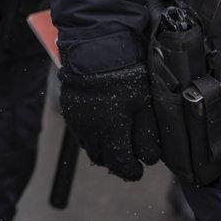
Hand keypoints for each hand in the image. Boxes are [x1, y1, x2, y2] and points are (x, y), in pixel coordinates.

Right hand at [58, 63, 160, 182]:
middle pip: (103, 160)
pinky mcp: (69, 109)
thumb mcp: (145, 105)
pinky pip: (80, 131)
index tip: (139, 169)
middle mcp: (89, 132)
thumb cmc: (125, 76)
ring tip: (116, 138)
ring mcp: (77, 121)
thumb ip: (148, 135)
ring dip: (103, 148)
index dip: (132, 171)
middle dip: (117, 161)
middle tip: (129, 154)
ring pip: (90, 147)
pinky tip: (102, 122)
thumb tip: (150, 157)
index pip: (120, 166)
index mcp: (110, 134)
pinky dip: (92, 134)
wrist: (95, 49)